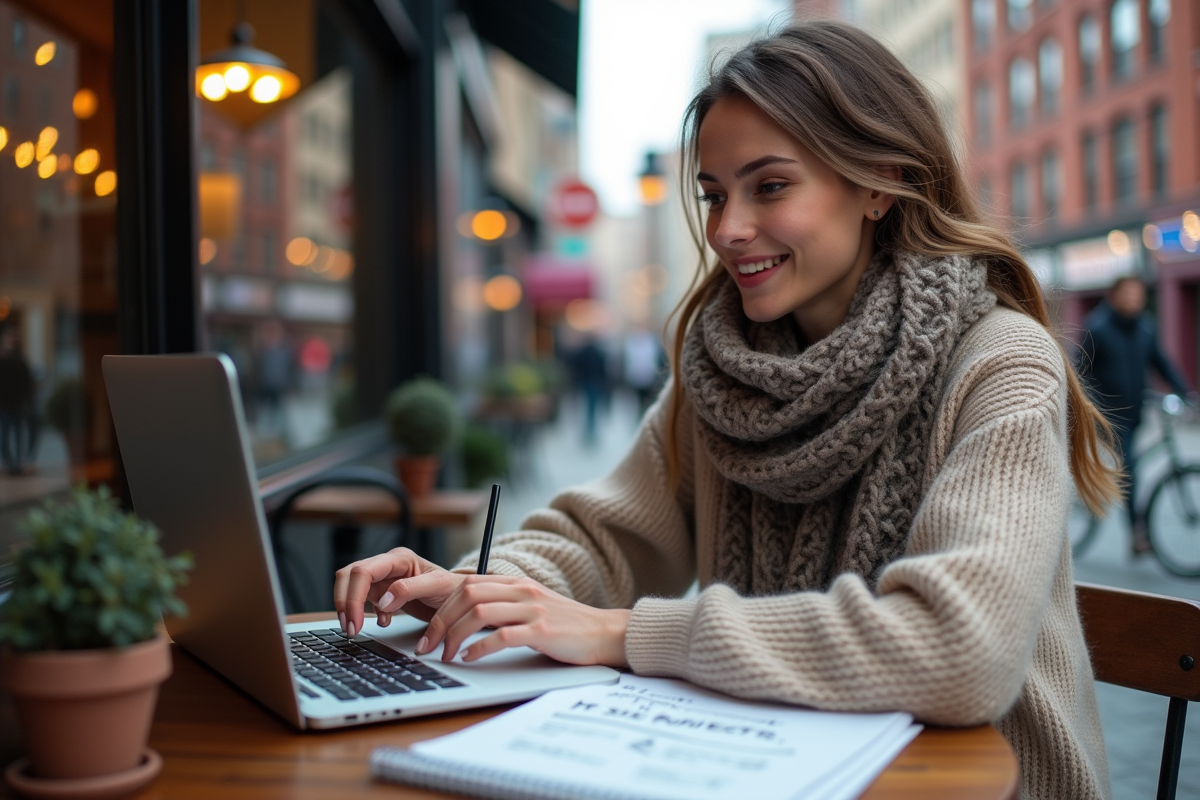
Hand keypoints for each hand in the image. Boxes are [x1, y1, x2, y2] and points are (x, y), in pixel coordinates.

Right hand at [332, 547, 465, 637]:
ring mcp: (384, 579)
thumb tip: (383, 601)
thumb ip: (409, 590)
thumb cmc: (452, 588)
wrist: (461, 600)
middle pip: (350, 576)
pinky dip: (366, 613)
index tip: (356, 620)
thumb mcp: (436, 586)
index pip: (364, 571)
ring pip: (352, 586)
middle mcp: (387, 566)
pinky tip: (384, 621)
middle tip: (350, 627)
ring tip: (354, 628)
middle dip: (345, 601)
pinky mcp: (384, 593)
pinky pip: (363, 600)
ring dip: (349, 607)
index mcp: (399, 559)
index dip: (354, 596)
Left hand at [394, 574, 629, 667]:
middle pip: (466, 595)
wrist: (605, 632)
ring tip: (446, 655)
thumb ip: (500, 604)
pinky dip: (479, 648)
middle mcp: (521, 590)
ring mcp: (532, 609)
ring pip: (479, 613)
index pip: (464, 584)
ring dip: (454, 636)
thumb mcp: (529, 606)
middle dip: (438, 622)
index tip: (423, 627)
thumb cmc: (564, 624)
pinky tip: (470, 658)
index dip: (435, 602)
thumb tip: (461, 616)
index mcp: (514, 583)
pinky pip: (502, 636)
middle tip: (426, 646)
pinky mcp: (543, 631)